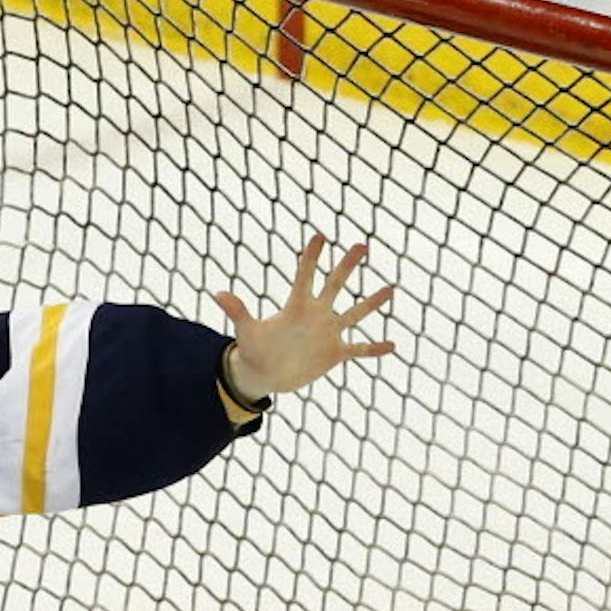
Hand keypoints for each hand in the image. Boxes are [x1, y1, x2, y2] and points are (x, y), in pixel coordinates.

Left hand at [214, 234, 396, 400]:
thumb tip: (218, 294)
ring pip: (355, 314)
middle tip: (362, 245)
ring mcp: (328, 333)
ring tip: (390, 289)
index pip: (306, 276)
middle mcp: (317, 314)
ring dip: (372, 303)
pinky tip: (392, 345)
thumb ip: (237, 312)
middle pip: (335, 285)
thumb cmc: (254, 350)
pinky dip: (374, 349)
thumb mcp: (246, 332)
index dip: (312, 257)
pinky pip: (359, 349)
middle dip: (347, 266)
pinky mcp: (335, 353)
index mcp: (296, 306)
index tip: (320, 235)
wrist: (265, 374)